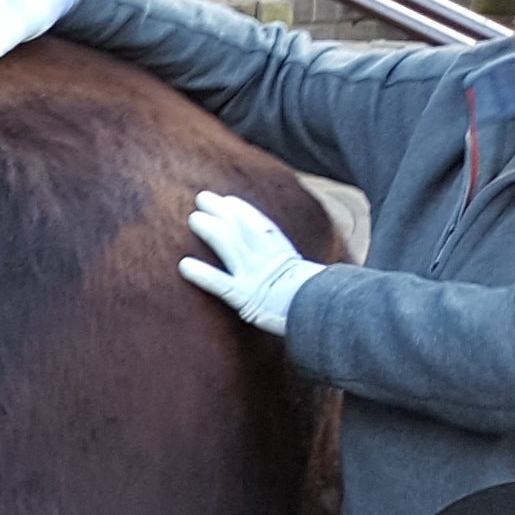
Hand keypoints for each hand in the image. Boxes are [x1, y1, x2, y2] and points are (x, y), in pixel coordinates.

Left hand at [181, 190, 320, 334]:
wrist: (330, 316)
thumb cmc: (326, 304)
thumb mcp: (318, 286)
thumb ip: (302, 278)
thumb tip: (302, 277)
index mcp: (288, 259)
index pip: (264, 229)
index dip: (245, 213)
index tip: (229, 200)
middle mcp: (271, 263)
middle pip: (243, 231)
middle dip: (223, 212)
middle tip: (203, 197)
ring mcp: (258, 279)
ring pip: (231, 247)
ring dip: (211, 231)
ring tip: (194, 217)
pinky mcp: (247, 300)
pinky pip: (221, 284)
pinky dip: (202, 274)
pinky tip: (183, 265)